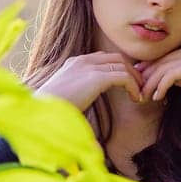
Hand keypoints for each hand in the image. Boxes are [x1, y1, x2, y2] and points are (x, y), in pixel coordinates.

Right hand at [33, 51, 149, 109]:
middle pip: (116, 57)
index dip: (120, 68)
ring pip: (122, 65)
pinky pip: (123, 77)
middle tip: (140, 86)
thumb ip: (80, 100)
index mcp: (74, 64)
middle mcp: (82, 61)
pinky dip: (133, 86)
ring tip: (140, 94)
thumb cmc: (50, 114)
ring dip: (135, 79)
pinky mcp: (95, 78)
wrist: (40, 114)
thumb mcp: (67, 101)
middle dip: (131, 70)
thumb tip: (88, 123)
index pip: (104, 58)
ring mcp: (88, 67)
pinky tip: (135, 98)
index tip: (129, 83)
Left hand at [134, 43, 180, 102]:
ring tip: (144, 96)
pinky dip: (163, 84)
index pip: (166, 58)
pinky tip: (158, 96)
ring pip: (165, 67)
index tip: (138, 81)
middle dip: (146, 75)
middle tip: (135, 90)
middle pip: (162, 61)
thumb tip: (168, 82)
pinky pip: (174, 74)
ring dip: (151, 83)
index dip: (150, 69)